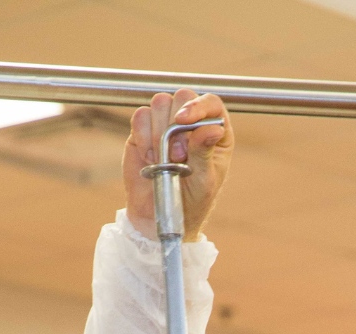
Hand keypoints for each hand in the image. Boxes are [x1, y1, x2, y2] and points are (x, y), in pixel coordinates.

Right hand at [123, 89, 232, 242]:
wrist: (159, 215)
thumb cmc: (190, 201)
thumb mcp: (204, 181)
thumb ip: (205, 153)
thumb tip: (213, 128)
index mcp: (214, 131)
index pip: (211, 103)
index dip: (198, 106)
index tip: (183, 120)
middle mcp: (191, 122)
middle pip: (183, 96)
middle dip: (176, 125)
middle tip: (178, 156)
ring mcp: (166, 123)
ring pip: (160, 103)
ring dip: (160, 133)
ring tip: (165, 161)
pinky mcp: (144, 130)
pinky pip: (140, 116)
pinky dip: (143, 136)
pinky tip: (150, 159)